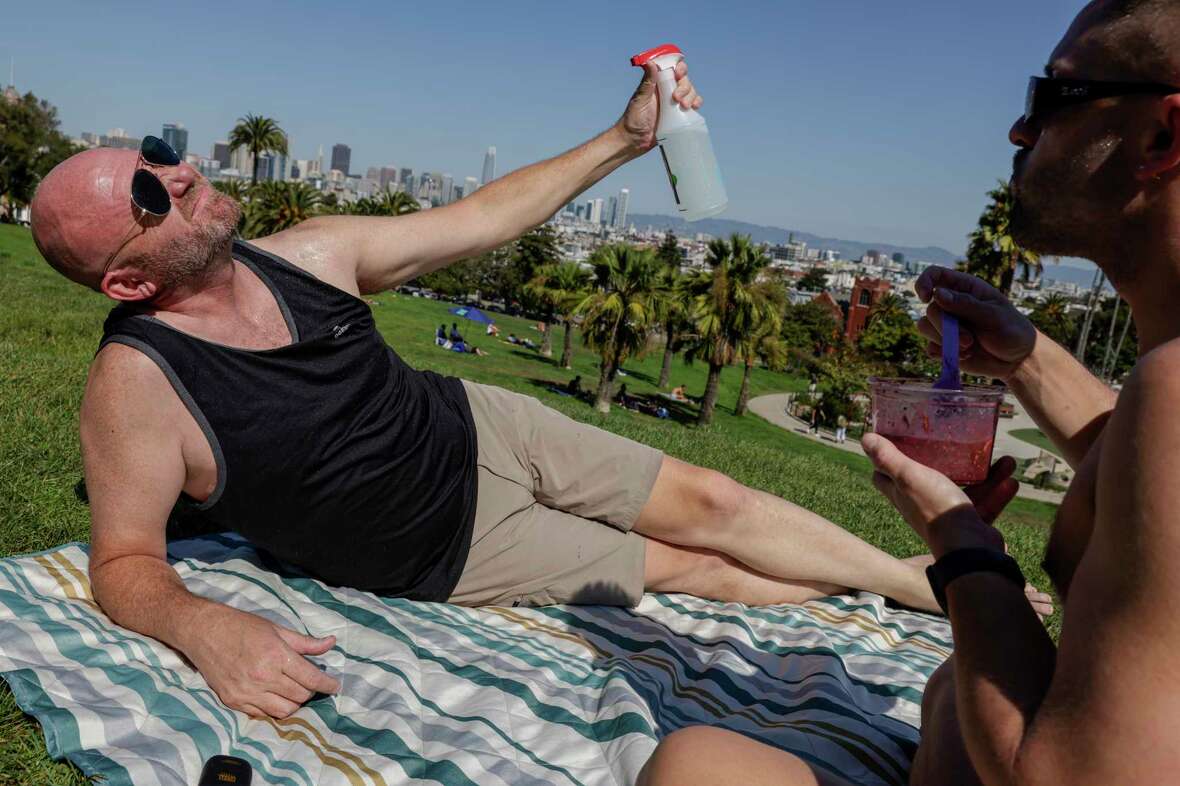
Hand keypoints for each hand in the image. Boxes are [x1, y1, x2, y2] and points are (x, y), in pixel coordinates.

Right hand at [183, 604, 339, 718]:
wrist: (203, 631)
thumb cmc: (241, 626)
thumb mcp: (276, 629)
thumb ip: (305, 642)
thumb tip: (331, 643)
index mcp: (276, 656)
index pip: (311, 679)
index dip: (327, 684)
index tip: (335, 686)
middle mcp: (263, 677)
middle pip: (300, 696)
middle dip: (311, 691)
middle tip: (310, 682)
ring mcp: (246, 692)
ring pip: (284, 710)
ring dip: (294, 702)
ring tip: (294, 690)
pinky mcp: (233, 701)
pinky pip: (262, 714)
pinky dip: (273, 707)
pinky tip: (274, 695)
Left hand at [616, 60, 702, 154]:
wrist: (635, 140)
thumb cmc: (633, 118)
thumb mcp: (640, 98)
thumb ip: (647, 81)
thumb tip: (650, 62)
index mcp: (657, 83)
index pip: (672, 69)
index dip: (679, 68)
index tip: (678, 73)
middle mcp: (667, 91)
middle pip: (684, 80)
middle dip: (684, 86)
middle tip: (676, 98)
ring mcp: (674, 103)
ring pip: (690, 91)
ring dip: (691, 95)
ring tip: (683, 106)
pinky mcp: (679, 115)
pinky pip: (692, 105)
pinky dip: (696, 103)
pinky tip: (693, 107)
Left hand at [862, 433, 1008, 556]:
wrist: (969, 548)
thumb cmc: (936, 509)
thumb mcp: (909, 477)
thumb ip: (889, 459)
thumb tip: (866, 438)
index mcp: (903, 494)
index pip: (885, 477)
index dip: (885, 460)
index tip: (898, 440)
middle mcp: (922, 506)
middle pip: (929, 479)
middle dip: (947, 461)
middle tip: (958, 444)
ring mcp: (947, 515)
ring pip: (966, 489)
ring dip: (985, 475)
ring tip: (1004, 460)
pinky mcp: (969, 524)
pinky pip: (985, 504)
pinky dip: (997, 493)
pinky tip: (1011, 479)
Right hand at [914, 266, 1037, 379]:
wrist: (1016, 360)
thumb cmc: (1011, 330)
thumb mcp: (994, 315)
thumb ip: (966, 304)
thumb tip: (937, 294)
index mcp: (965, 289)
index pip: (935, 275)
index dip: (924, 282)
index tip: (926, 298)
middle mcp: (951, 304)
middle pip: (931, 309)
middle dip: (946, 327)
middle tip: (969, 340)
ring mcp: (946, 325)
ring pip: (924, 327)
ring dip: (945, 341)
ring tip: (969, 348)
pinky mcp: (943, 345)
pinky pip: (929, 347)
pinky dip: (944, 354)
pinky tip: (964, 355)